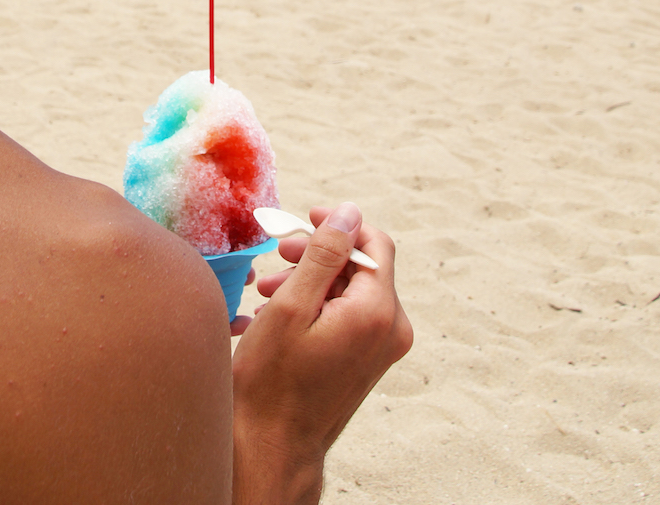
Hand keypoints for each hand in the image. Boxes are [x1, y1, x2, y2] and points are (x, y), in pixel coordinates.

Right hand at [229, 204, 412, 503]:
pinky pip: (349, 316)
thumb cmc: (272, 380)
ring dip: (312, 281)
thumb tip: (349, 213)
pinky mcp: (369, 361)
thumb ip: (324, 254)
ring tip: (268, 291)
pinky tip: (278, 315)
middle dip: (318, 255)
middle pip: (362, 267)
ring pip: (351, 291)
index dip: (340, 224)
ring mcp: (382, 349)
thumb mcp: (292, 306)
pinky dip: (318, 306)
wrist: (273, 446)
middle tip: (277, 257)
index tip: (305, 217)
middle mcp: (391, 330)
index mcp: (377, 312)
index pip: (375, 243)